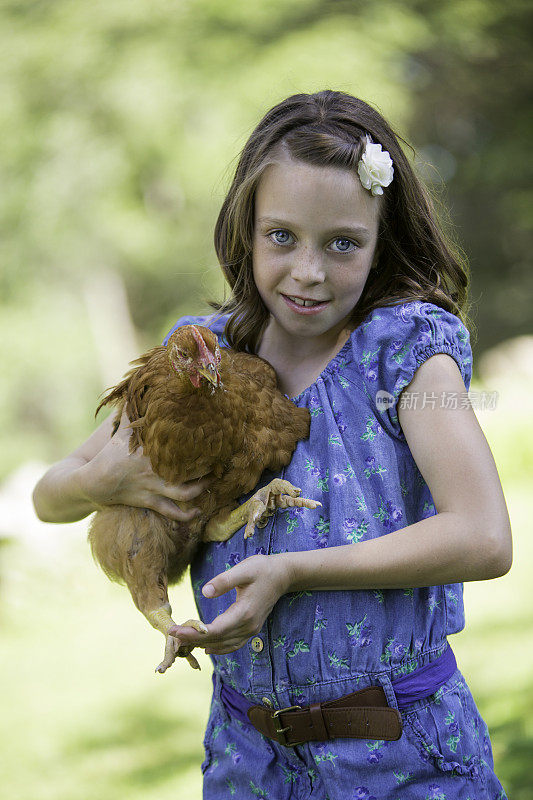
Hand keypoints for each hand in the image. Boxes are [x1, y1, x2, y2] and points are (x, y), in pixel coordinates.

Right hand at [80, 410, 210, 521]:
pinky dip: (185, 515)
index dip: (197, 441)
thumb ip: (134, 414)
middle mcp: (154, 469)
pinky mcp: (149, 501)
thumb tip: (141, 390)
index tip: (214, 437)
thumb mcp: (121, 431)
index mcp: (149, 449)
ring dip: (201, 489)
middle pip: (187, 469)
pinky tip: (198, 512)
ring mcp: (153, 487)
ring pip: (184, 492)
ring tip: (212, 482)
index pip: (178, 444)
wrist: (91, 481)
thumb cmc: (109, 453)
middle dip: (206, 466)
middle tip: (220, 460)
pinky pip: (170, 511)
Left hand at [169, 554, 291, 654]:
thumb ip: (224, 581)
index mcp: (245, 613)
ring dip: (203, 645)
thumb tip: (205, 592)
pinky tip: (206, 647)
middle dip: (192, 640)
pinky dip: (218, 647)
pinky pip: (232, 644)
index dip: (193, 633)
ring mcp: (251, 629)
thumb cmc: (262, 569)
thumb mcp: (243, 569)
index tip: (174, 630)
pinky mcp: (251, 628)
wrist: (283, 575)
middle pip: (217, 640)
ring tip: (183, 641)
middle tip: (172, 634)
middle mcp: (248, 626)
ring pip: (224, 645)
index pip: (214, 630)